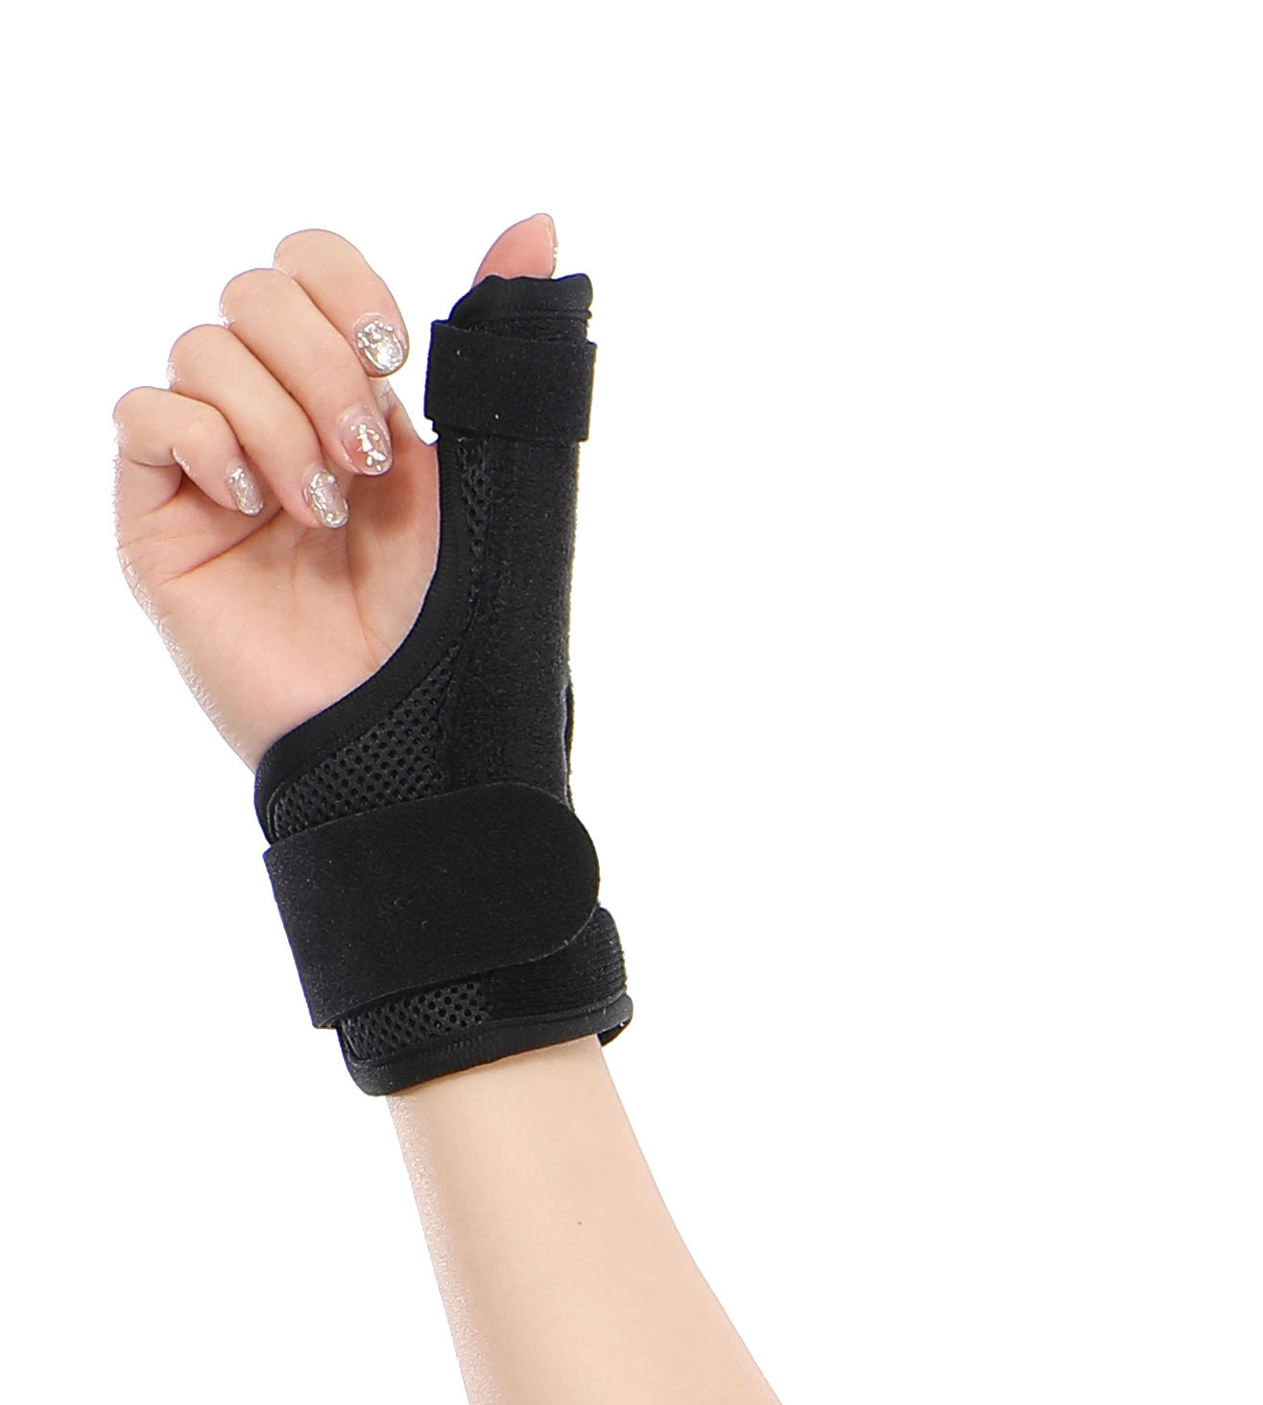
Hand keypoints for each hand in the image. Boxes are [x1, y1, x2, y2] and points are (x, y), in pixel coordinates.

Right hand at [112, 213, 560, 771]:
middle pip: (254, 287)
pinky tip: (255, 502)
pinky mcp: (159, 516)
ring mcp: (214, 464)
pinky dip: (205, 439)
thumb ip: (497, 361)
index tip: (393, 360)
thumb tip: (536, 225)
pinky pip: (145, 413)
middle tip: (369, 461)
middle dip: (322, 362)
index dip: (347, 288)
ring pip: (201, 345)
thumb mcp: (483, 481)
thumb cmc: (447, 630)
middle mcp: (279, 415)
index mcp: (358, 400)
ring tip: (323, 511)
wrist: (399, 740)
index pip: (313, 265)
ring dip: (280, 419)